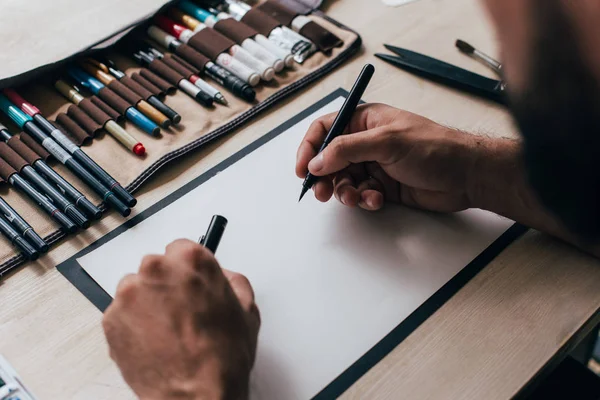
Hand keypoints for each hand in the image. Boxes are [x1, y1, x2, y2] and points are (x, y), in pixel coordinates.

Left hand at [102, 239, 259, 399]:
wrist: (197, 394)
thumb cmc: (221, 357)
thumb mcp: (246, 310)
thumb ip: (231, 281)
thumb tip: (222, 277)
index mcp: (190, 261)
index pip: (180, 247)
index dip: (185, 269)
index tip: (186, 280)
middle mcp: (156, 270)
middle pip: (155, 267)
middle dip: (165, 285)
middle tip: (179, 310)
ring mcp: (130, 294)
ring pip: (135, 289)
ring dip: (146, 303)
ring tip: (166, 330)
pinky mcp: (112, 319)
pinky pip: (120, 314)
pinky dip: (132, 325)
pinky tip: (153, 341)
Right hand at [296, 103, 481, 211]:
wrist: (466, 175)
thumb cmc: (434, 148)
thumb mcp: (385, 142)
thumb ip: (346, 150)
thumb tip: (316, 162)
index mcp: (365, 120)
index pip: (325, 129)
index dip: (310, 148)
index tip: (302, 169)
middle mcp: (366, 142)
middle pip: (330, 159)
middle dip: (325, 177)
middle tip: (323, 193)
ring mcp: (375, 164)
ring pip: (343, 180)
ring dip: (345, 191)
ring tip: (356, 197)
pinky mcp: (383, 186)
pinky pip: (361, 194)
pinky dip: (364, 199)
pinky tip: (377, 199)